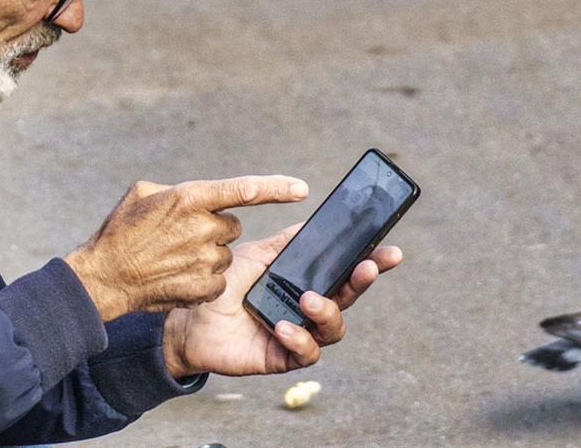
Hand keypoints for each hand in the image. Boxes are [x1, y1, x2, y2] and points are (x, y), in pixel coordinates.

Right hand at [65, 175, 308, 321]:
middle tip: (183, 235)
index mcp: (191, 197)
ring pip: (225, 254)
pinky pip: (219, 279)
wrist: (105, 276)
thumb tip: (199, 196)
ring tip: (174, 258)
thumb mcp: (143, 194)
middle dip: (214, 229)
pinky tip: (178, 276)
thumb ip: (179, 191)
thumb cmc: (121, 231)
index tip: (301, 189)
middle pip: (232, 226)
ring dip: (207, 254)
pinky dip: (203, 279)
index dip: (276, 188)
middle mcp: (203, 227)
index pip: (243, 190)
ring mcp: (205, 260)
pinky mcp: (204, 286)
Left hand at [162, 222, 402, 377]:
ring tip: (308, 299)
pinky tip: (283, 326)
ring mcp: (298, 333)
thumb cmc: (224, 285)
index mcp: (306, 281)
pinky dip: (300, 338)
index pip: (345, 272)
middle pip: (348, 298)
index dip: (371, 263)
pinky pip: (306, 352)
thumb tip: (317, 223)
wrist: (189, 317)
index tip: (391, 252)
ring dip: (327, 313)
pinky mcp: (282, 357)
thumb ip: (287, 242)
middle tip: (368, 268)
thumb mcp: (257, 254)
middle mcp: (308, 308)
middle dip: (362, 282)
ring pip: (334, 329)